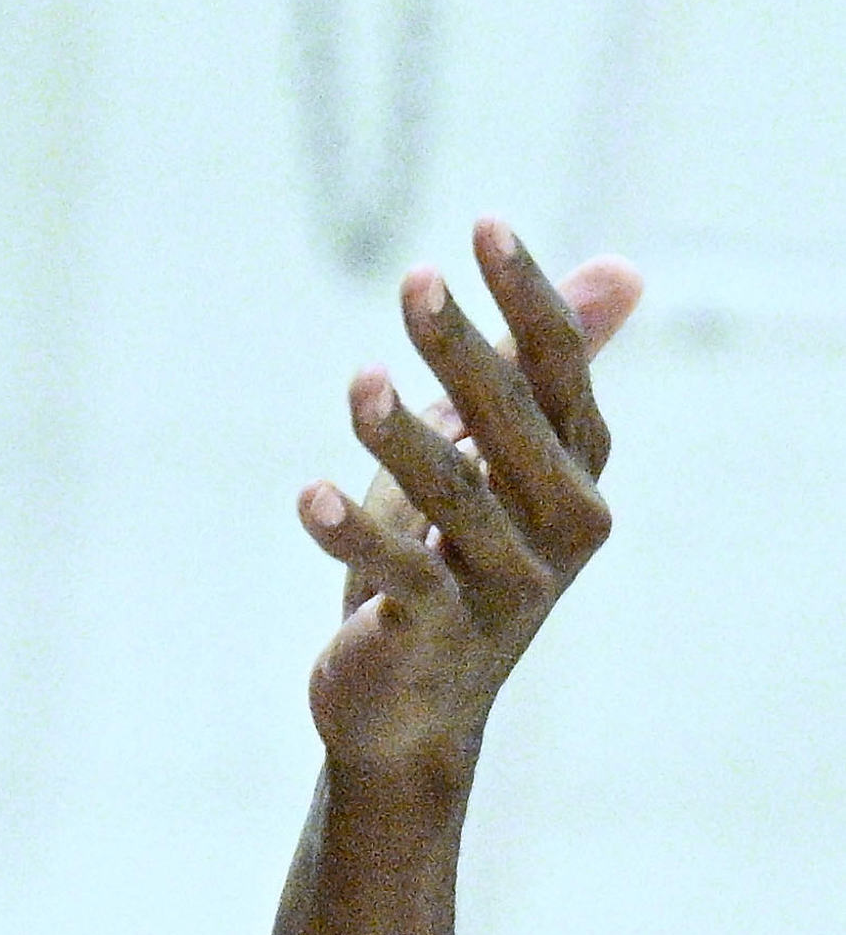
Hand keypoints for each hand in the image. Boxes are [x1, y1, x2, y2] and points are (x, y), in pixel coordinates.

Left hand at [300, 222, 637, 778]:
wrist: (410, 707)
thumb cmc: (451, 560)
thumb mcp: (496, 455)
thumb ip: (544, 367)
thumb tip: (625, 267)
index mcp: (576, 473)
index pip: (561, 371)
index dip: (529, 299)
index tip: (483, 227)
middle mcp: (560, 529)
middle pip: (513, 424)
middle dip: (463, 349)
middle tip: (415, 281)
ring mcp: (506, 588)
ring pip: (460, 498)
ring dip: (404, 439)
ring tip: (360, 384)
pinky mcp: (440, 637)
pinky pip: (404, 576)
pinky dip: (354, 536)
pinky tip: (308, 495)